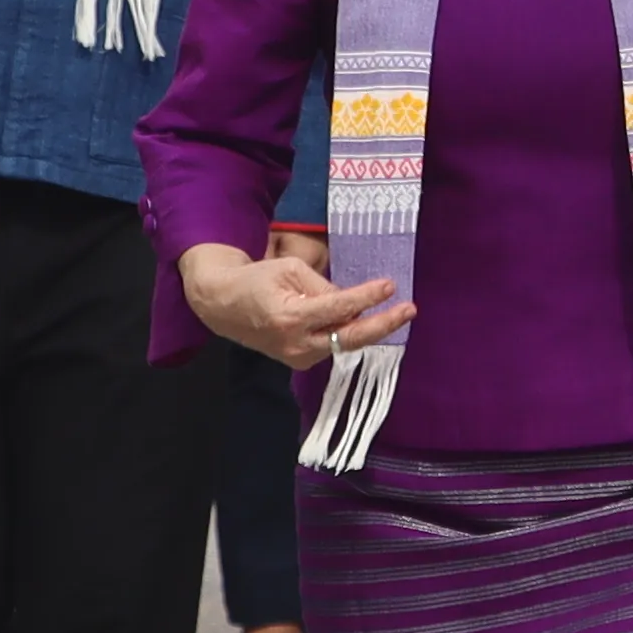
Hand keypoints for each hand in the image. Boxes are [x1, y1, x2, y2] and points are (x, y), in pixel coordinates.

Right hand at [182, 238, 409, 371]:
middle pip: (350, 339)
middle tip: (410, 310)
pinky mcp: (299, 362)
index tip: (390, 286)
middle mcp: (296, 344)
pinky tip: (363, 319)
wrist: (223, 306)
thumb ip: (322, 286)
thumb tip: (354, 300)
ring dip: (370, 328)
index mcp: (291, 317)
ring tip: (397, 311)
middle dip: (384, 325)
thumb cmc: (256, 281)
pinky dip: (349, 331)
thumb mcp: (289, 270)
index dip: (367, 297)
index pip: (338, 308)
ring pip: (344, 344)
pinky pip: (332, 346)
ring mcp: (297, 358)